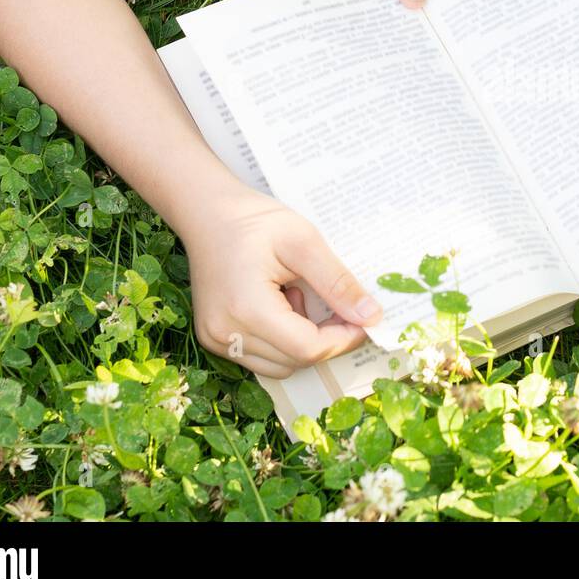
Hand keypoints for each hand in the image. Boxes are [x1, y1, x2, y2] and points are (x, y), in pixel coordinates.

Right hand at [183, 185, 382, 376]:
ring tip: (297, 296)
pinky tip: (279, 305)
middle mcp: (225, 333)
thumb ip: (337, 283)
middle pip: (296, 360)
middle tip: (333, 300)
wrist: (208, 212)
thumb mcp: (304, 242)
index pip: (307, 348)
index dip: (343, 339)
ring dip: (302, 341)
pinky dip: (281, 341)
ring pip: (281, 365)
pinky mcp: (213, 339)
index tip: (363, 319)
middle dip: (326, 338)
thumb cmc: (253, 221)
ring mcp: (215, 339)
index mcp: (247, 309)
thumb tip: (370, 316)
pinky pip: (262, 358)